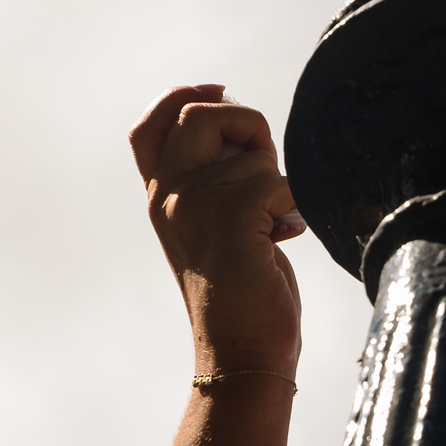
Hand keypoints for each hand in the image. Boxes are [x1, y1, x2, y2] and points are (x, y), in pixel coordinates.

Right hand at [130, 86, 303, 378]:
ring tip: (274, 228)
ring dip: (281, 184)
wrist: (243, 354)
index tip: (218, 91)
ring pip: (253, 155)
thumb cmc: (246, 297)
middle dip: (245, 125)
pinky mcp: (230, 217)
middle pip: (198, 114)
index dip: (182, 97)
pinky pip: (278, 180)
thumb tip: (251, 142)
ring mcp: (194, 205)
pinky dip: (294, 204)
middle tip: (266, 172)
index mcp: (161, 198)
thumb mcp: (219, 230)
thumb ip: (219, 186)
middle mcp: (168, 196)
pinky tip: (285, 237)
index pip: (150, 127)